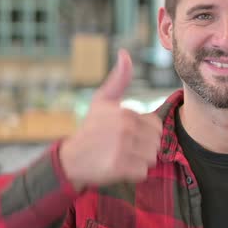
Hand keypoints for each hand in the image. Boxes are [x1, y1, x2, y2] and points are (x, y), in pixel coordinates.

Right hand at [60, 49, 161, 190]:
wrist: (70, 159)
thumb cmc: (91, 129)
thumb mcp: (103, 101)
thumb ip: (119, 79)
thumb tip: (125, 53)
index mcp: (126, 113)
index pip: (156, 127)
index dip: (144, 133)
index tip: (126, 135)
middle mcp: (125, 129)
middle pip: (156, 143)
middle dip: (144, 148)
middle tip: (123, 147)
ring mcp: (122, 148)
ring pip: (151, 158)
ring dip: (139, 161)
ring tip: (121, 156)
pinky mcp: (119, 167)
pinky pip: (142, 172)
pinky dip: (133, 174)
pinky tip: (118, 167)